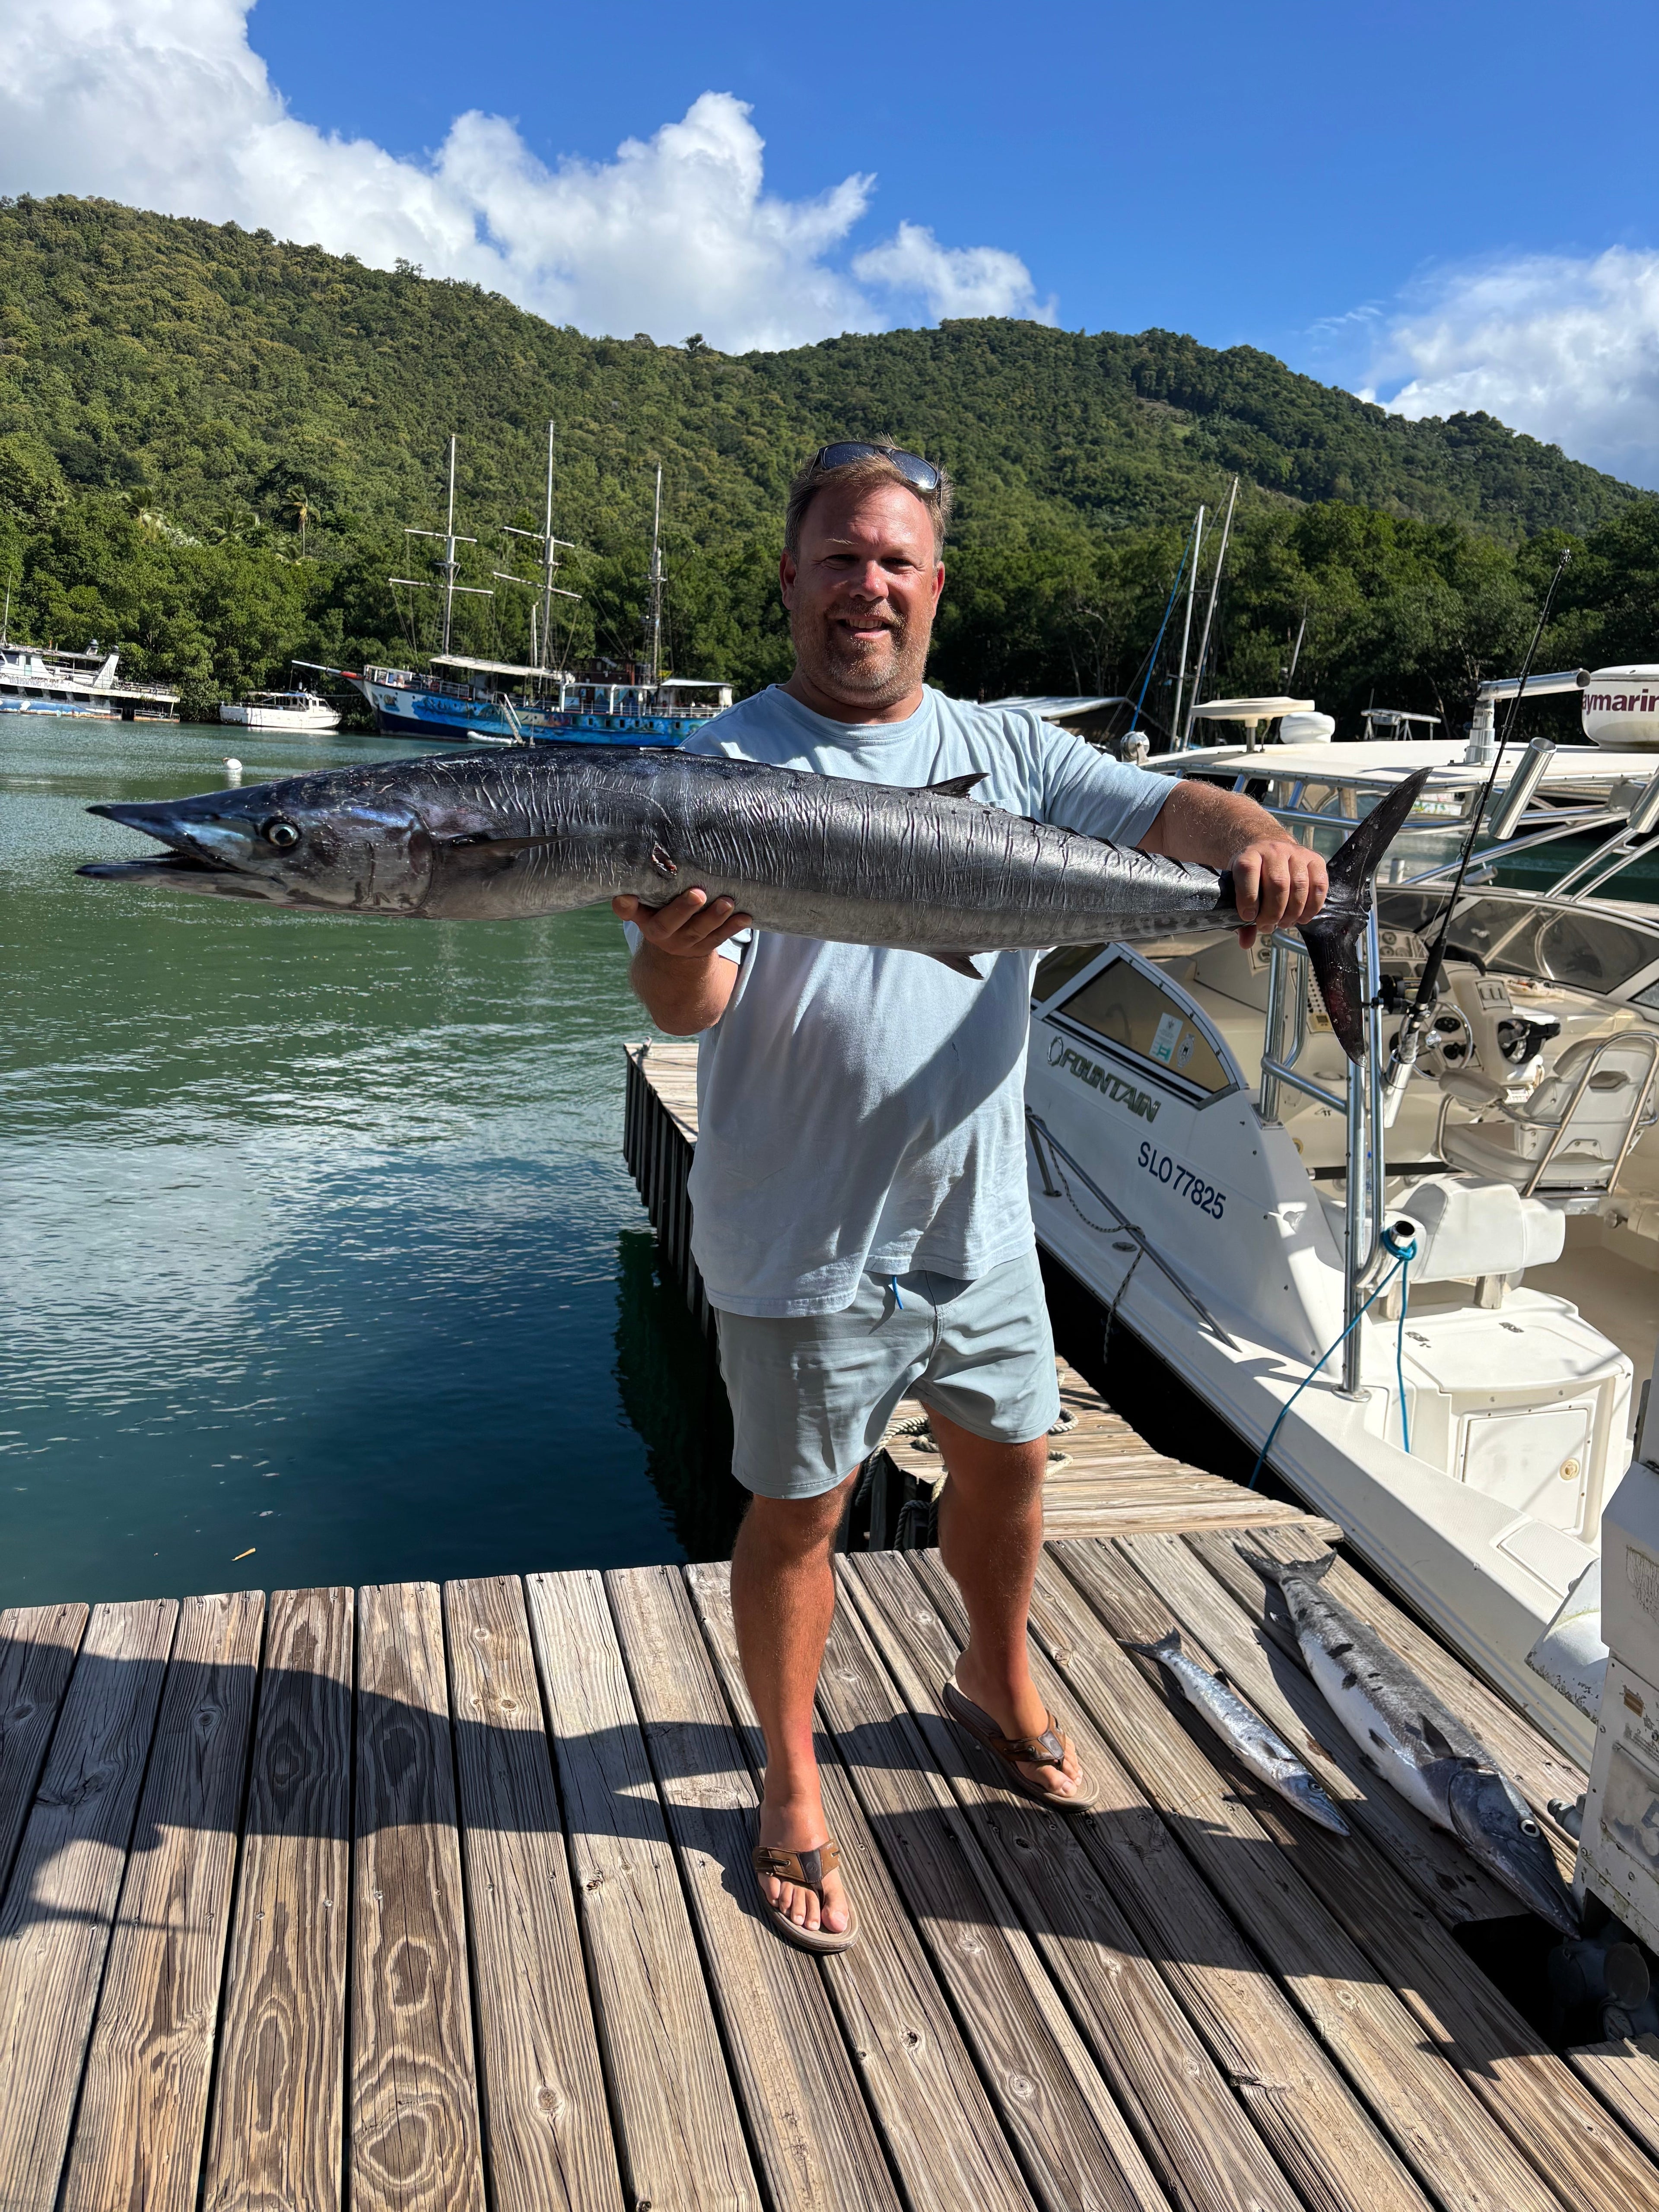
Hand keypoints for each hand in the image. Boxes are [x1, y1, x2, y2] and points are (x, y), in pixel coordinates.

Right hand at [612, 885, 750, 956]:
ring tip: (727, 902)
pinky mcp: (703, 947)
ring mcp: (683, 942)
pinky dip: (732, 928)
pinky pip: (718, 938)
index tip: (625, 896)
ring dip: (714, 917)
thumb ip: (653, 879)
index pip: (628, 911)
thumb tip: (659, 839)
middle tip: (698, 894)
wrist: (675, 945)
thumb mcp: (652, 898)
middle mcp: (660, 932)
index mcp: (643, 917)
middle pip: (668, 923)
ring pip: (698, 932)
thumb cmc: (663, 908)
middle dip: (683, 909)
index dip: (625, 906)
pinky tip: (745, 917)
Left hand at [1229, 837, 1326, 949]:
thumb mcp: (1239, 890)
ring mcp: (1297, 853)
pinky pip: (1319, 887)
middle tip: (1267, 925)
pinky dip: (1312, 907)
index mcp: (1250, 855)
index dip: (1248, 897)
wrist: (1270, 851)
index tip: (1248, 916)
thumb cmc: (1254, 875)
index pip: (1248, 871)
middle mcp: (1274, 850)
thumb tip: (1246, 942)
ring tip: (1284, 923)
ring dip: (1292, 913)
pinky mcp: (1316, 860)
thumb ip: (1240, 917)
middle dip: (1273, 912)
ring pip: (1299, 887)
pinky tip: (1302, 917)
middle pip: (1278, 883)